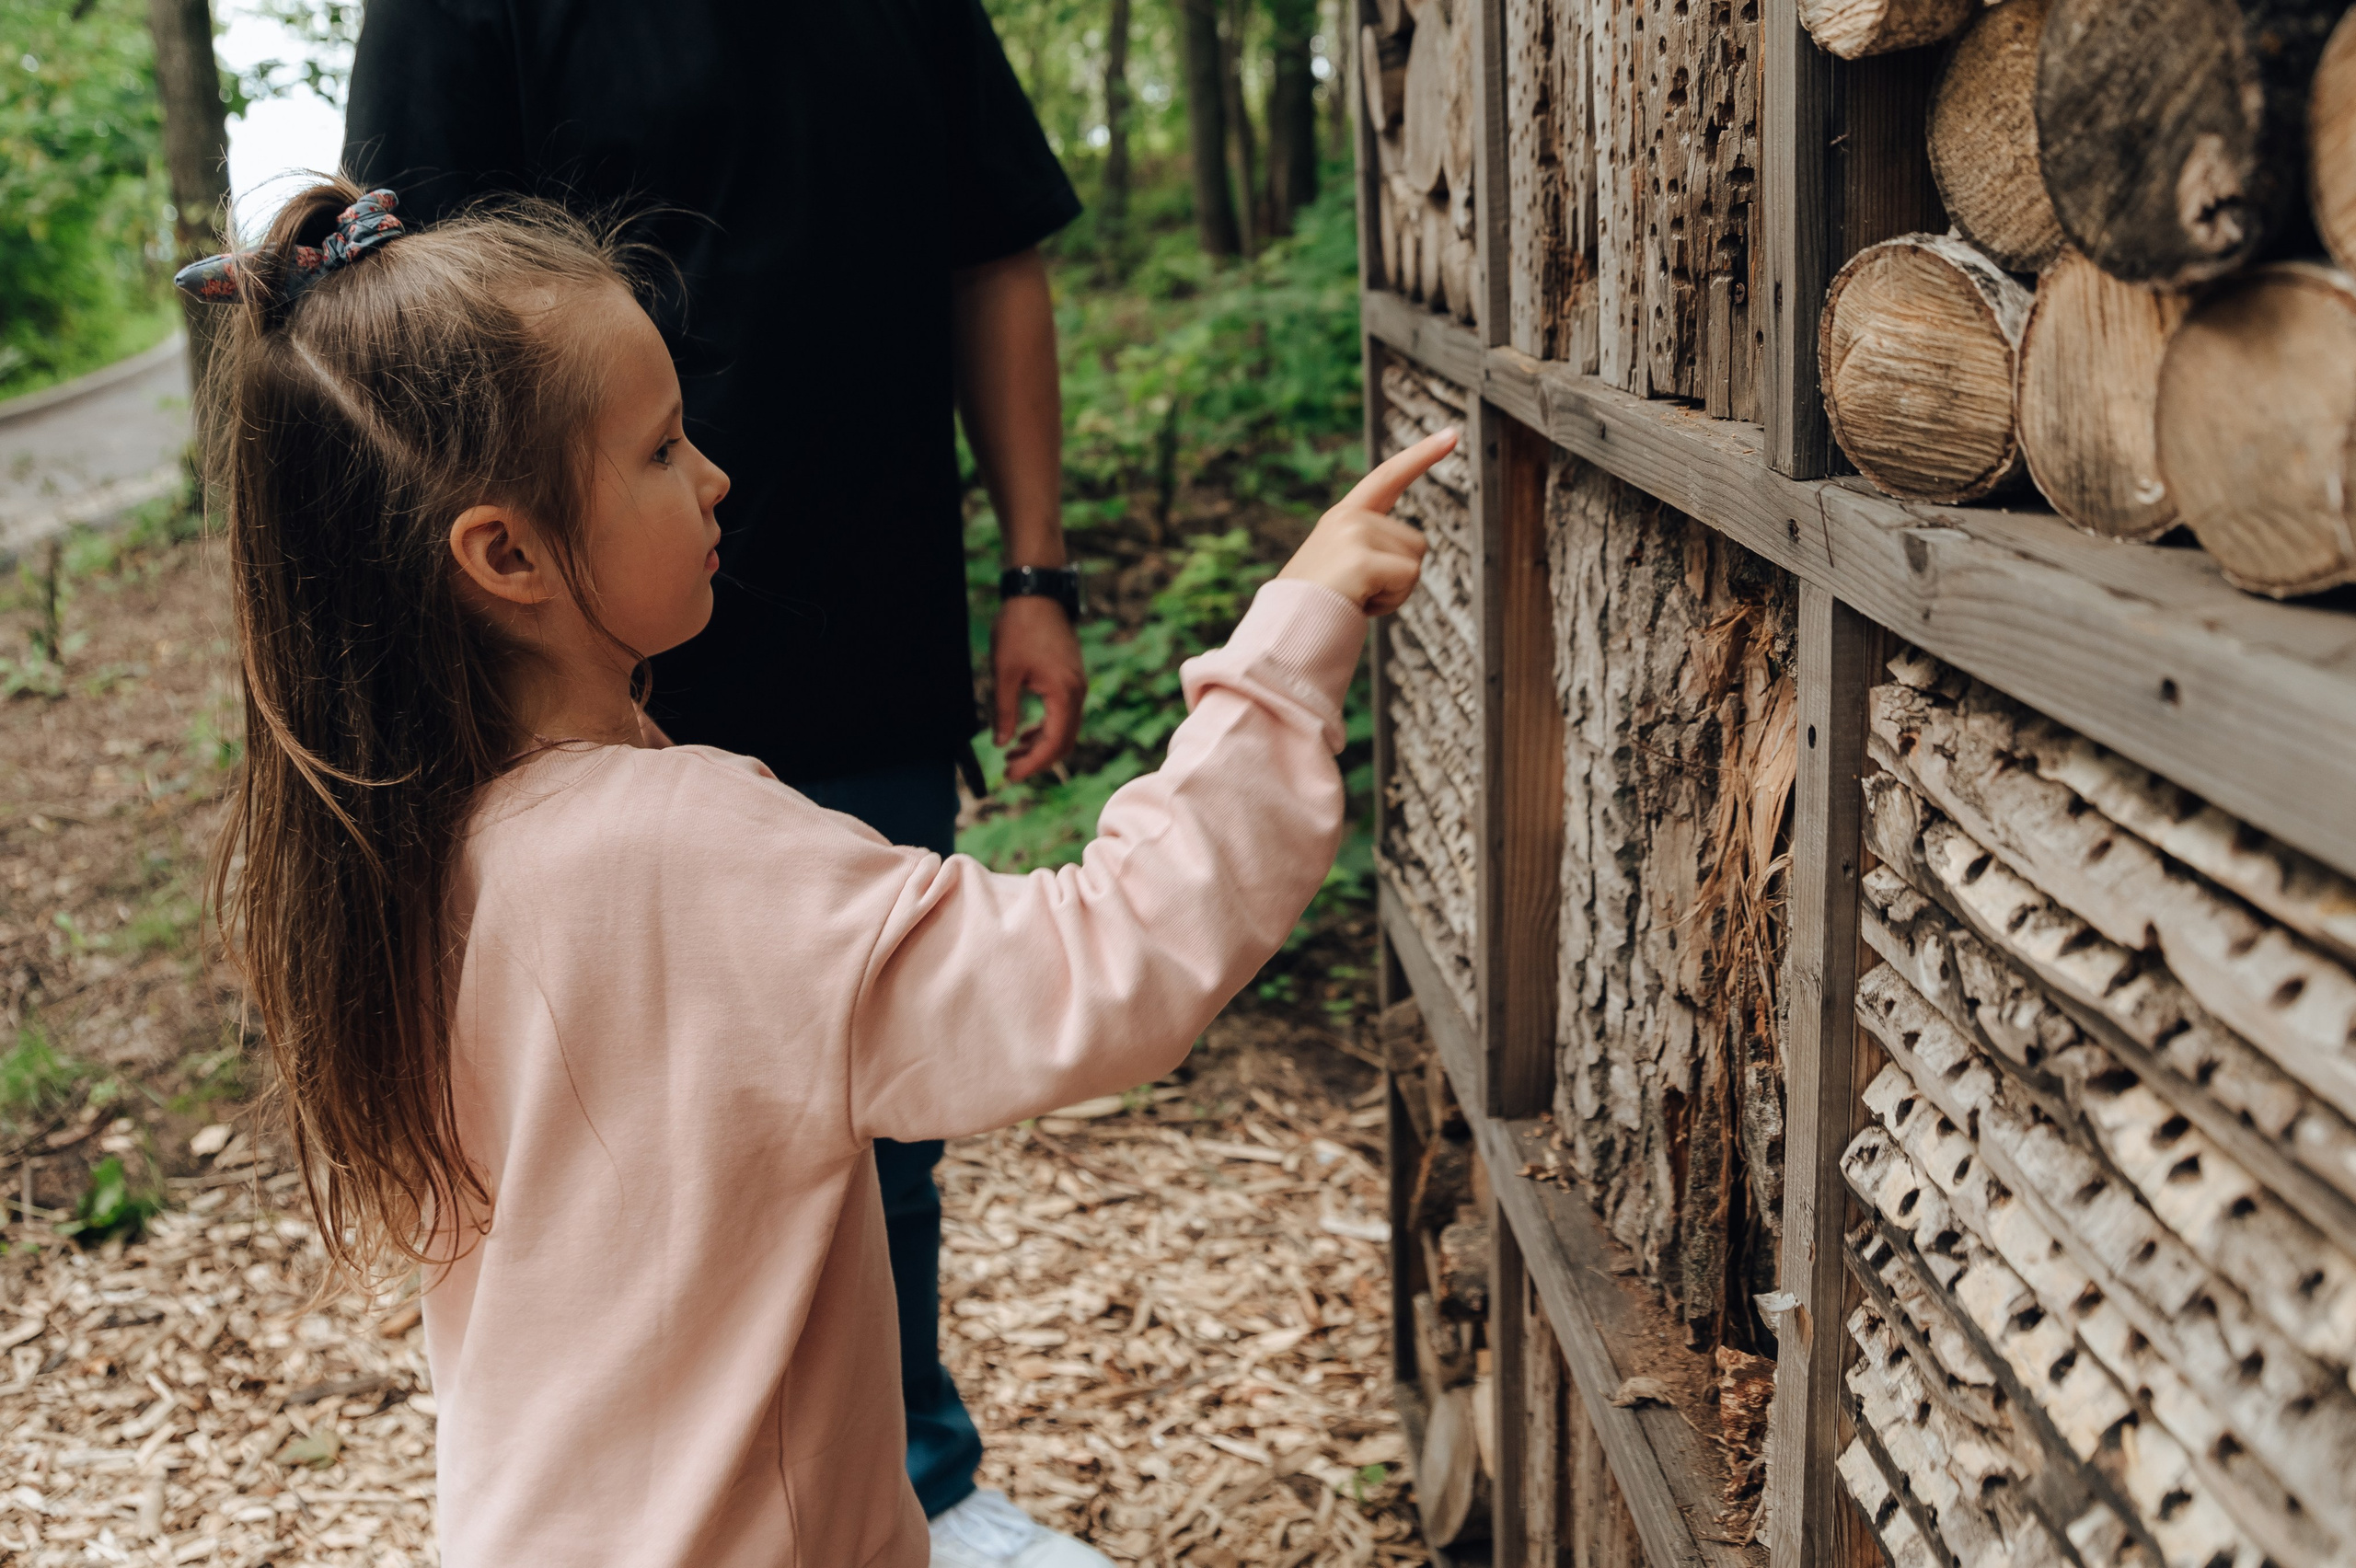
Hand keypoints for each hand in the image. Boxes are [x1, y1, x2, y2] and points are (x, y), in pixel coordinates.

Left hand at [992, 594, 1086, 782]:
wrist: (1037, 594)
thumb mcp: (1004, 672)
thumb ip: (1005, 711)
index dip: (1032, 765)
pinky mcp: (1071, 679)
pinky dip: (1046, 729)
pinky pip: (1064, 715)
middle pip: (1064, 742)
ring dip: (1041, 746)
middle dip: (1037, 761)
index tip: (1009, 776)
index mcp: (1063, 694)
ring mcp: (1077, 685)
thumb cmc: (1019, 628)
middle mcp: (1077, 693)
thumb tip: (1002, 743)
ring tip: (1012, 755)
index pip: (1053, 744)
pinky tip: (1025, 734)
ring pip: (1065, 730)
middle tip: (1009, 771)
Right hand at [1278, 428, 1457, 615]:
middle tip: (1358, 593)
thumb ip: (1367, 551)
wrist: (1284, 635)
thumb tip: (1403, 566)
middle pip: (1416, 542)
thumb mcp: (1338, 569)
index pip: (1387, 476)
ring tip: (1355, 598)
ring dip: (1394, 592)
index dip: (1421, 455)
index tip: (1452, 434)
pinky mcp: (1361, 558)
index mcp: (1342, 517)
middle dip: (1397, 577)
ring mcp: (1353, 534)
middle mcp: (1347, 518)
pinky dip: (1391, 601)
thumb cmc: (1313, 613)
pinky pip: (1408, 579)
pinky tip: (1358, 604)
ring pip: (1415, 562)